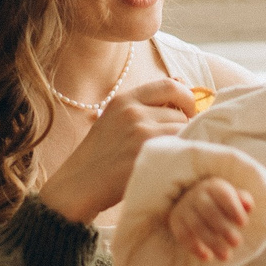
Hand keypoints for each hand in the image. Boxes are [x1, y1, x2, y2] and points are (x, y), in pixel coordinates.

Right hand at [36, 80, 198, 225]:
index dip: (186, 98)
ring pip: (183, 131)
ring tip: (170, 154)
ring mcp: (140, 134)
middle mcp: (132, 113)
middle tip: (177, 141)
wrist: (78, 185)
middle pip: (181, 113)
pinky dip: (180, 155)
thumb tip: (183, 80)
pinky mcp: (146, 155)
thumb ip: (147, 102)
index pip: (170, 85)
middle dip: (185, 127)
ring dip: (183, 143)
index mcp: (124, 100)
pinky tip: (170, 164)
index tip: (187, 112)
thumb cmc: (100, 154)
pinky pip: (179, 149)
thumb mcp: (116, 119)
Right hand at [169, 176, 250, 262]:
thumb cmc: (220, 202)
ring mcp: (184, 208)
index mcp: (214, 187)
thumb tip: (248, 206)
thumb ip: (242, 200)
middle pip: (209, 211)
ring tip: (226, 256)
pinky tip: (207, 257)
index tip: (243, 223)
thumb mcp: (232, 197)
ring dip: (211, 242)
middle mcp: (197, 195)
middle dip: (223, 228)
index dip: (233, 209)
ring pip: (197, 225)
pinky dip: (194, 247)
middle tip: (237, 243)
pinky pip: (183, 235)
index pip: (224, 196)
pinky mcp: (176, 220)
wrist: (192, 201)